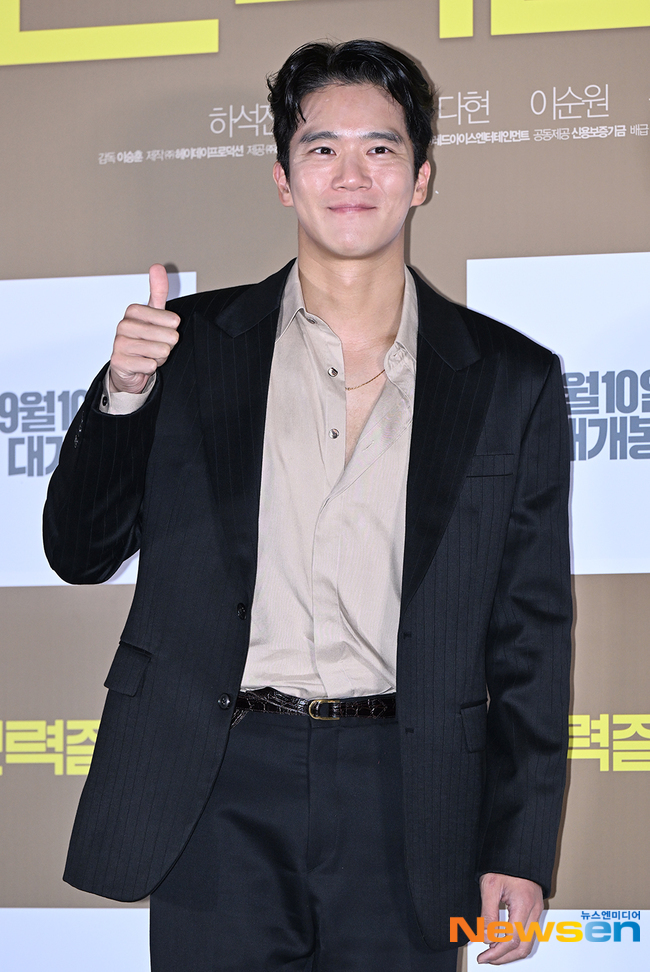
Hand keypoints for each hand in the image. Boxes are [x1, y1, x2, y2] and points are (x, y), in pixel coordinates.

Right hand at [109, 264, 179, 393]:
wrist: (128, 368)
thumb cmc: (143, 340)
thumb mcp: (154, 314)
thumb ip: (158, 291)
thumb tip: (157, 266)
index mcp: (133, 311)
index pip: (171, 320)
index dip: (172, 329)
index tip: (163, 330)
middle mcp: (124, 325)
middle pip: (168, 337)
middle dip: (168, 345)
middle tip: (156, 345)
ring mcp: (119, 343)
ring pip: (160, 351)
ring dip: (159, 357)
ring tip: (149, 354)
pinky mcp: (118, 361)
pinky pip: (149, 365)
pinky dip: (150, 368)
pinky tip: (142, 364)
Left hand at [476, 873, 543, 964]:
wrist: (517, 851)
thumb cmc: (504, 864)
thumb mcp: (490, 886)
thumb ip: (487, 914)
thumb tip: (485, 937)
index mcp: (524, 904)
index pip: (512, 939)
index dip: (496, 952)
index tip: (483, 956)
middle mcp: (534, 910)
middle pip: (523, 947)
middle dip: (504, 957)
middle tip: (486, 959)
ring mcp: (536, 910)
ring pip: (527, 943)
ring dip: (510, 952)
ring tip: (492, 953)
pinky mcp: (534, 909)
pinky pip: (528, 934)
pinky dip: (515, 943)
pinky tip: (501, 941)